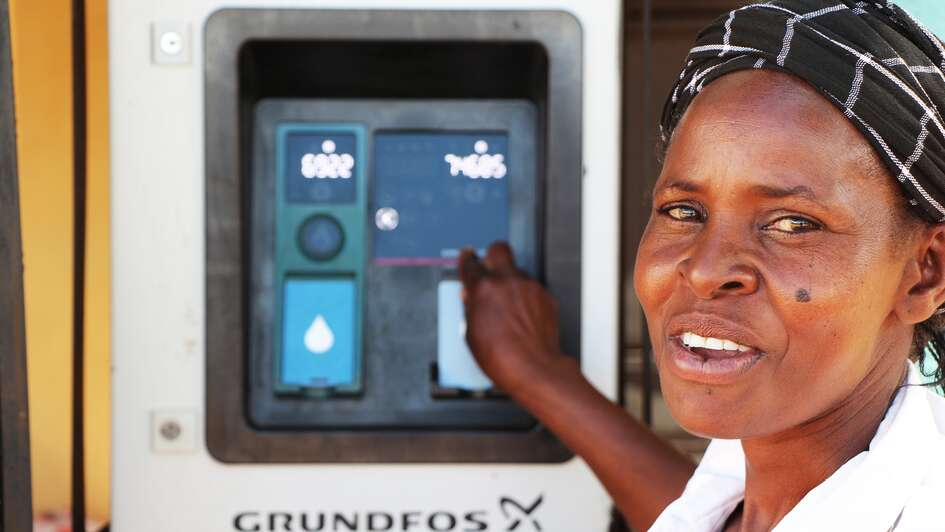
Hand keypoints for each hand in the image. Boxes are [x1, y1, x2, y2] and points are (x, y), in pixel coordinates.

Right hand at [458, 242, 567, 390]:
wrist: (534, 369)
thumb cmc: (502, 358)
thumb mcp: (470, 334)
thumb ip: (469, 308)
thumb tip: (470, 297)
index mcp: (483, 289)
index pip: (470, 262)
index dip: (467, 259)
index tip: (468, 257)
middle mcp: (507, 282)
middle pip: (499, 249)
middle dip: (492, 255)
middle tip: (490, 266)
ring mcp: (529, 287)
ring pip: (518, 271)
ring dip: (511, 282)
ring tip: (508, 306)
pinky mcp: (545, 296)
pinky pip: (533, 288)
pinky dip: (526, 297)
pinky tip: (522, 316)